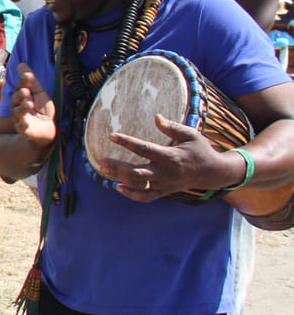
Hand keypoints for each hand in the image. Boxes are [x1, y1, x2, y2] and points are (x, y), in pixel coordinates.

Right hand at [9, 63, 55, 148]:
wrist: (48, 128)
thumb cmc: (41, 110)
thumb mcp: (39, 93)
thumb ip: (31, 80)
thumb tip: (21, 64)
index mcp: (21, 97)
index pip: (19, 88)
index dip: (22, 82)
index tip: (28, 76)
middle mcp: (17, 107)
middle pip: (15, 100)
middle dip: (20, 95)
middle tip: (26, 91)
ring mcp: (20, 119)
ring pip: (17, 113)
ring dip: (22, 108)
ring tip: (30, 104)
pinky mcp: (24, 130)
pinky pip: (21, 128)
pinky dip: (22, 126)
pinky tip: (25, 123)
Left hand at [97, 113, 244, 202]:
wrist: (213, 173)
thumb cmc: (200, 149)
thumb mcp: (191, 134)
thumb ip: (173, 127)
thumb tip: (156, 117)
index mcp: (171, 156)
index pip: (145, 149)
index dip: (128, 142)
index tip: (112, 136)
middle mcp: (166, 172)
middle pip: (137, 173)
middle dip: (118, 167)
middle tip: (101, 160)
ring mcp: (164, 184)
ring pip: (139, 185)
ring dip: (120, 177)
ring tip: (103, 169)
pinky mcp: (164, 192)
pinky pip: (147, 197)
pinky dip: (132, 194)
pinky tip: (118, 187)